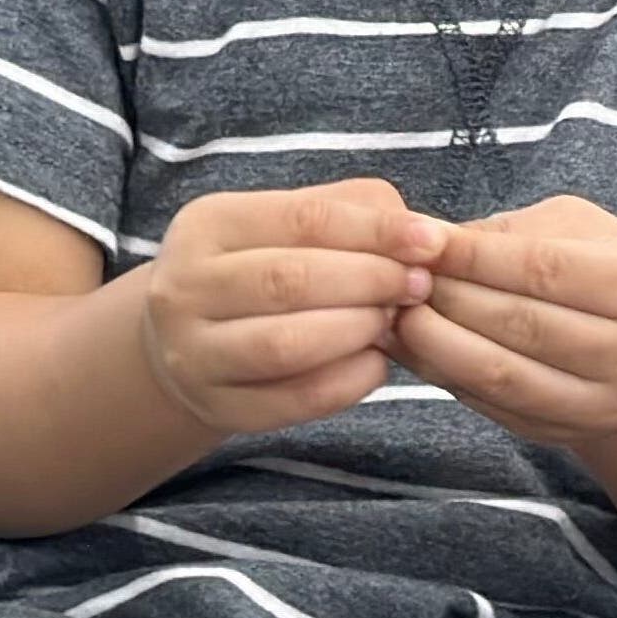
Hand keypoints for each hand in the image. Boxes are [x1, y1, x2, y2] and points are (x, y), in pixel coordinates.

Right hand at [140, 177, 444, 434]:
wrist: (186, 339)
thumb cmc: (259, 266)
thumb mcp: (285, 221)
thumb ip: (351, 210)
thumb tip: (416, 233)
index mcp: (209, 223)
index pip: (304, 218)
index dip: (376, 230)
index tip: (430, 242)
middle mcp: (186, 287)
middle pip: (292, 280)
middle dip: (370, 281)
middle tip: (417, 286)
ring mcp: (194, 354)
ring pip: (287, 344)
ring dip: (357, 331)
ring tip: (391, 321)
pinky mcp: (217, 407)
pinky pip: (293, 400)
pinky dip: (347, 382)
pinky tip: (374, 364)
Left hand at [387, 194, 616, 446]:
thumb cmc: (606, 269)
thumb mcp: (579, 229)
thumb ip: (510, 231)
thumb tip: (429, 239)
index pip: (544, 270)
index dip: (474, 257)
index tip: (421, 240)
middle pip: (520, 325)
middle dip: (448, 298)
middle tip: (398, 277)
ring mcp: (603, 404)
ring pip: (503, 375)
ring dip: (437, 345)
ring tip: (397, 315)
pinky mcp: (569, 435)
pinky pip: (495, 407)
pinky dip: (447, 377)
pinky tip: (416, 351)